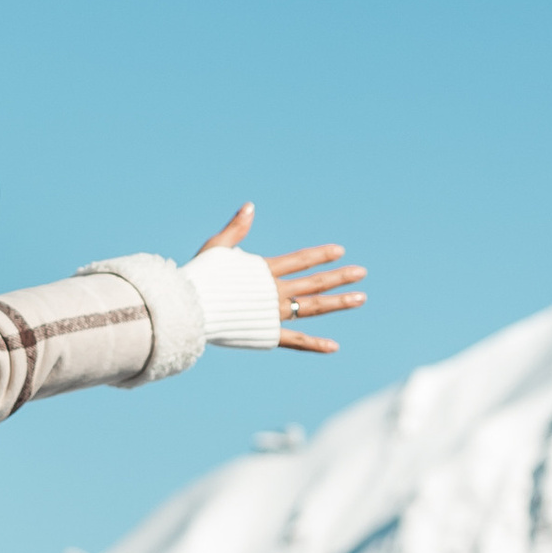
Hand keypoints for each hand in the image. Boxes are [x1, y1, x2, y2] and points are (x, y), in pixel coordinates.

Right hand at [192, 201, 367, 356]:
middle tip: (362, 273)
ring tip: (360, 298)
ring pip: (312, 307)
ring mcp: (274, 314)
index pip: (300, 261)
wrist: (189, 309)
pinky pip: (295, 340)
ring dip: (338, 302)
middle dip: (340, 277)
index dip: (320, 255)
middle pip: (314, 282)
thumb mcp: (216, 248)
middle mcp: (275, 291)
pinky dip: (314, 344)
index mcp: (264, 271)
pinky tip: (334, 346)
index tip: (340, 251)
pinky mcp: (267, 334)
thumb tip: (250, 206)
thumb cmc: (198, 276)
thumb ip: (236, 229)